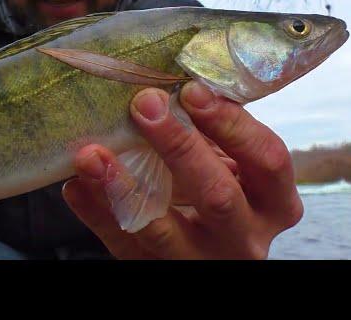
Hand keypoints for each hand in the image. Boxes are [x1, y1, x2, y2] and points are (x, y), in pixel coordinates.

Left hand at [62, 81, 303, 258]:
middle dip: (179, 147)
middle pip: (219, 196)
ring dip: (123, 188)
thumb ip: (213, 129)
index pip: (267, 158)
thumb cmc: (220, 186)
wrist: (208, 247)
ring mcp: (202, 261)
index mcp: (273, 201)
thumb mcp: (231, 162)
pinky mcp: (160, 271)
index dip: (230, 122)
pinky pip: (125, 247)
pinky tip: (77, 185)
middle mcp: (246, 236)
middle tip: (143, 106)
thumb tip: (174, 79)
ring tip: (91, 155)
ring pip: (163, 232)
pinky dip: (97, 214)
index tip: (190, 89)